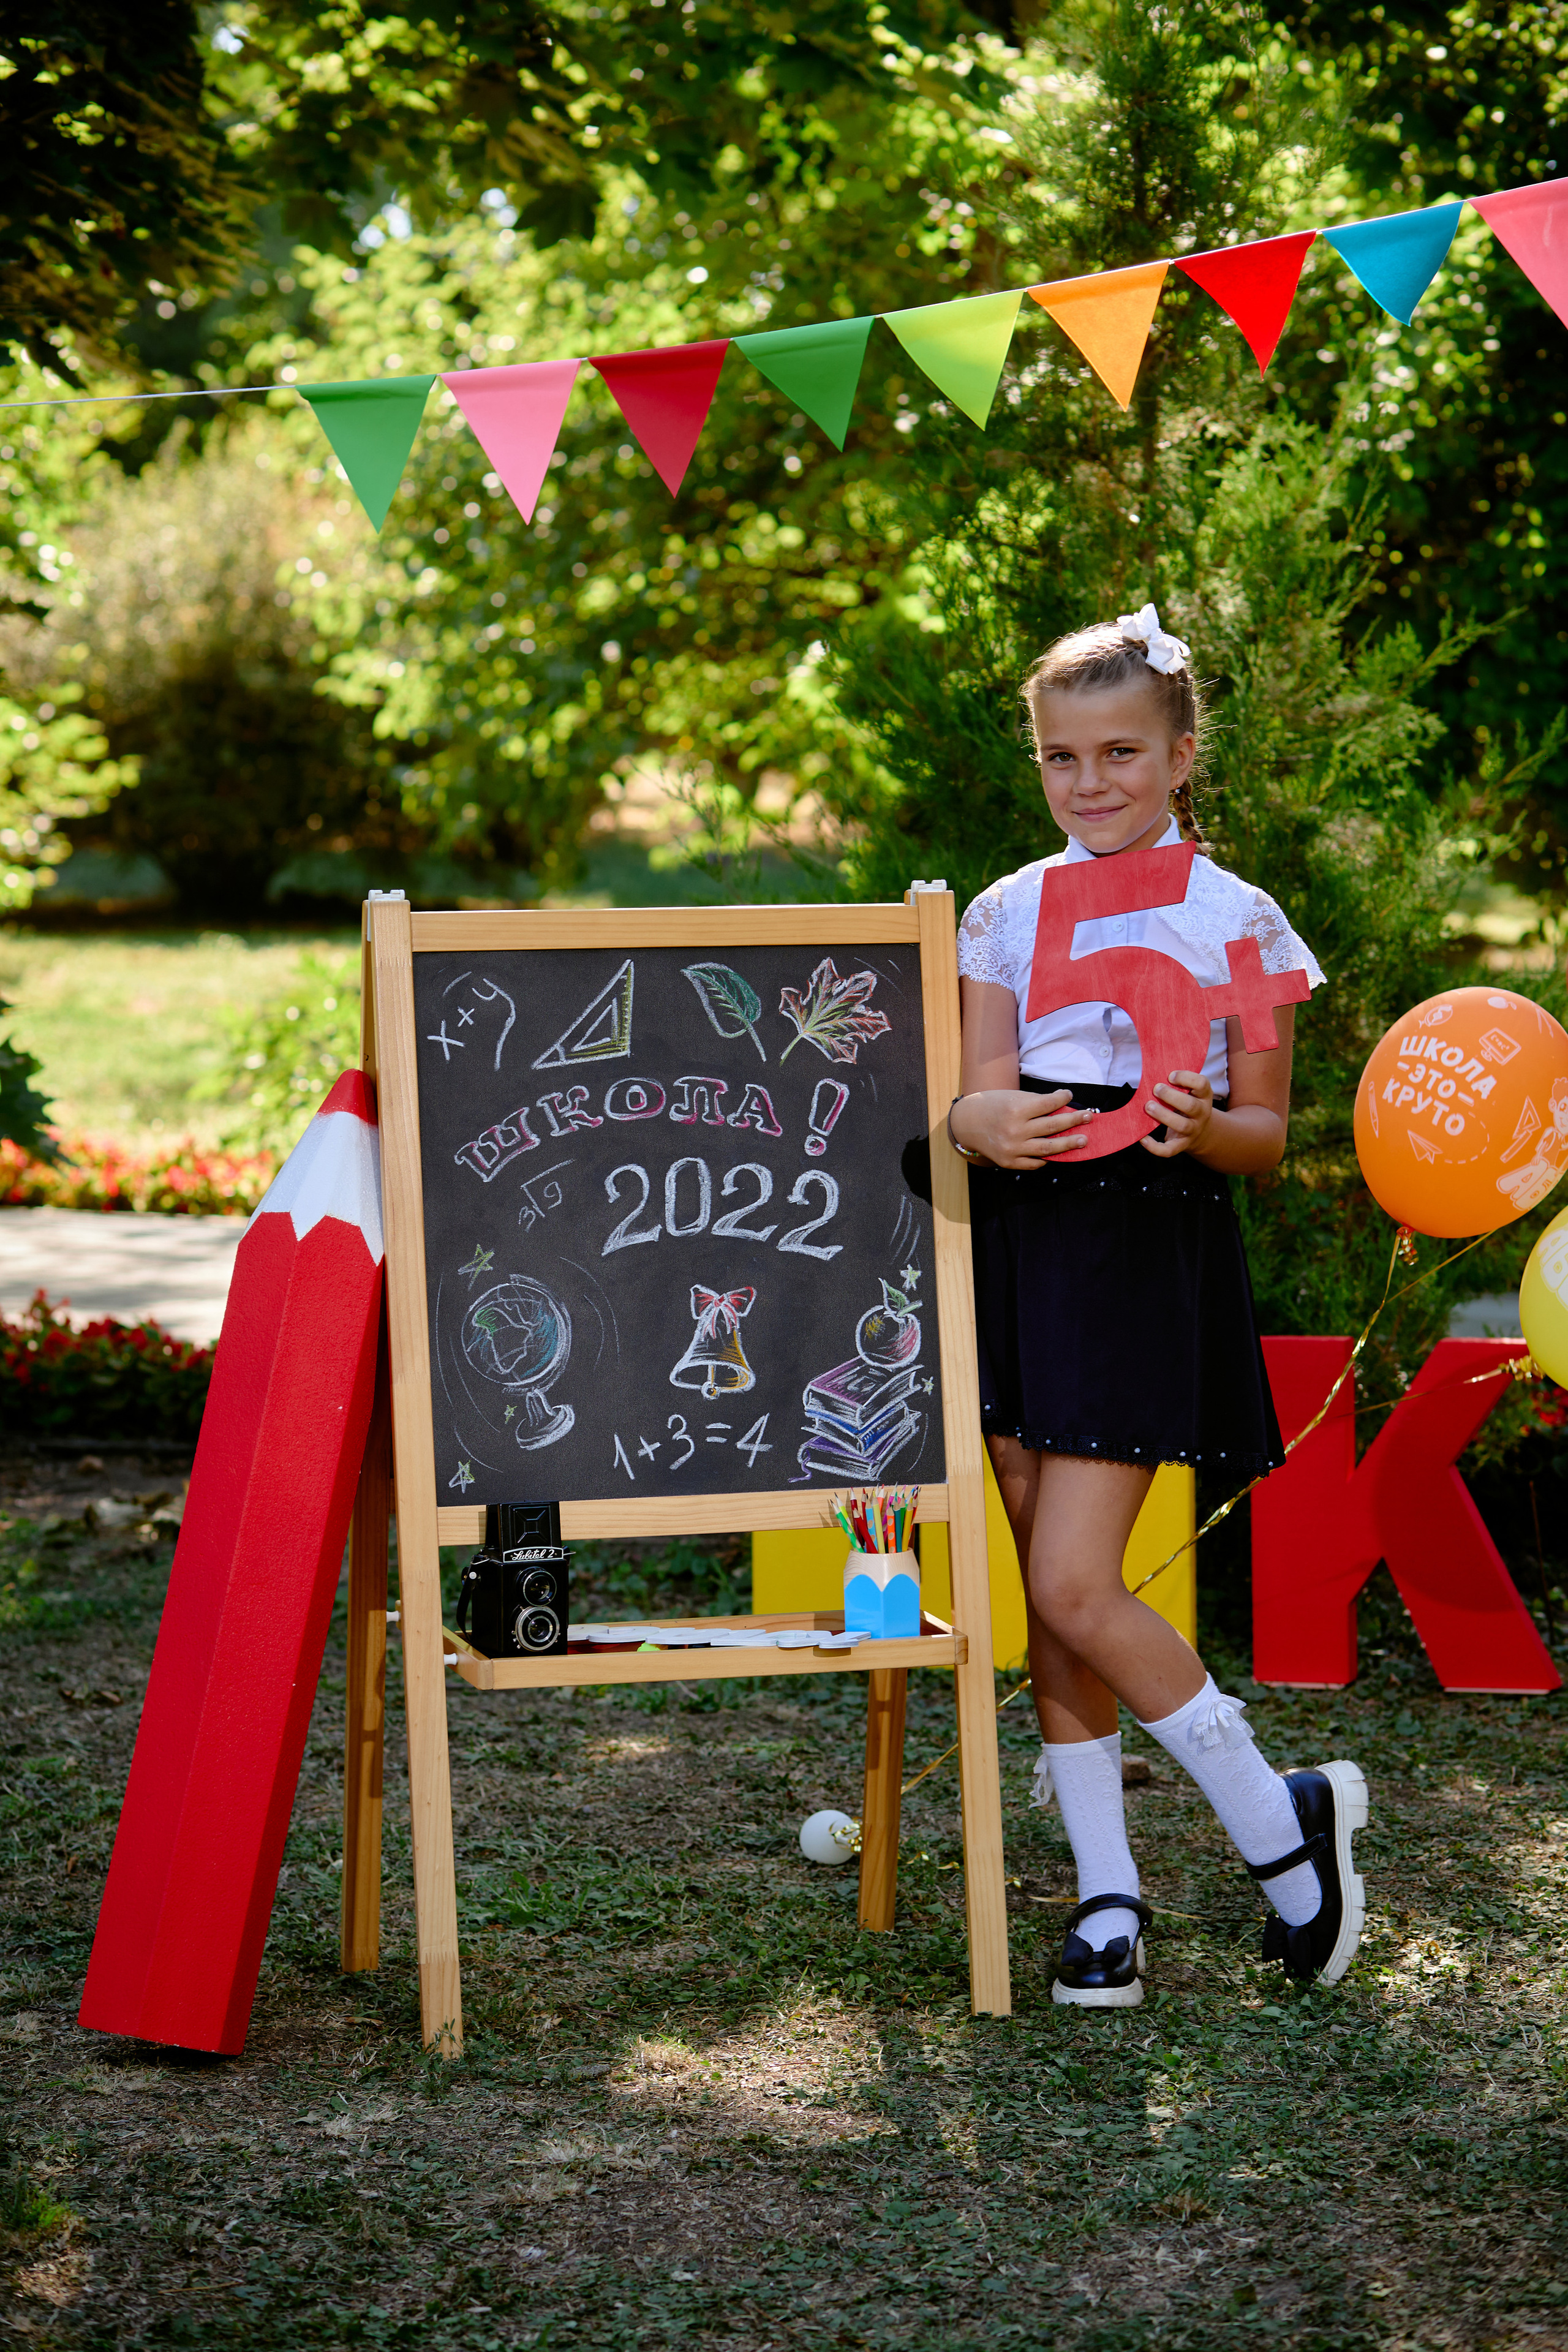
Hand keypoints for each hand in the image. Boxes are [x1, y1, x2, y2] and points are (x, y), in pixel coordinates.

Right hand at [950, 1087, 1093, 1169]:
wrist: (966, 1123)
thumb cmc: (992, 1105)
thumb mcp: (1012, 1097)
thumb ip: (1035, 1104)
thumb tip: (1061, 1109)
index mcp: (1015, 1110)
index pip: (1048, 1104)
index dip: (1062, 1098)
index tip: (1069, 1095)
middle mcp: (1015, 1130)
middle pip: (1052, 1126)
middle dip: (1074, 1121)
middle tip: (1089, 1117)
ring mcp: (1013, 1149)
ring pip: (1048, 1148)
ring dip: (1068, 1144)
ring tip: (1083, 1140)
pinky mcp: (1009, 1162)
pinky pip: (1034, 1163)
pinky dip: (1046, 1158)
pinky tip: (1056, 1154)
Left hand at [1141, 1069, 1214, 1157]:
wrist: (1201, 1132)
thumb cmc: (1188, 1104)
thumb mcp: (1191, 1092)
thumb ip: (1179, 1082)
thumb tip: (1153, 1069)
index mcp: (1203, 1096)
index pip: (1202, 1084)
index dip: (1187, 1078)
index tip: (1170, 1075)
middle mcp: (1201, 1113)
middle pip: (1191, 1106)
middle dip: (1172, 1097)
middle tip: (1156, 1088)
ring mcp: (1193, 1130)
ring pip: (1182, 1126)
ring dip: (1164, 1116)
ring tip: (1148, 1106)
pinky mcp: (1182, 1145)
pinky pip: (1170, 1150)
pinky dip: (1155, 1147)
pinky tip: (1143, 1139)